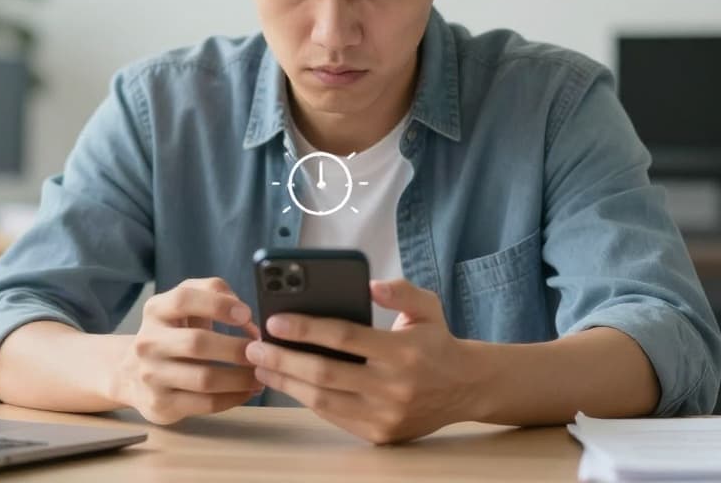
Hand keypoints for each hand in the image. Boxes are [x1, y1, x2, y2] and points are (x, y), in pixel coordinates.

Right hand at [112, 277, 262, 423]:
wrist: (132, 374)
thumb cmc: (173, 333)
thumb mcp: (185, 306)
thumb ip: (214, 294)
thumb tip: (246, 316)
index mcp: (155, 311)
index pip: (183, 300)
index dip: (217, 305)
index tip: (246, 314)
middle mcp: (148, 342)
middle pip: (197, 343)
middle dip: (236, 348)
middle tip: (262, 351)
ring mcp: (151, 376)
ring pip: (204, 378)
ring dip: (241, 377)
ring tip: (261, 373)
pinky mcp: (161, 405)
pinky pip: (205, 403)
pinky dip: (234, 397)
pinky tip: (248, 391)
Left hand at [244, 278, 473, 443]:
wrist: (466, 388)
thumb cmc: (436, 341)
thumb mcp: (427, 307)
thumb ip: (401, 291)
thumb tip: (370, 285)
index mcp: (402, 351)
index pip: (344, 337)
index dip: (305, 328)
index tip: (274, 320)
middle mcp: (393, 386)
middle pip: (325, 373)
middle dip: (283, 359)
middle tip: (254, 348)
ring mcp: (385, 415)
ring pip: (323, 400)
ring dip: (286, 384)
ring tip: (261, 368)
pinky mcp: (380, 434)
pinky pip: (334, 416)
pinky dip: (307, 400)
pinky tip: (288, 384)